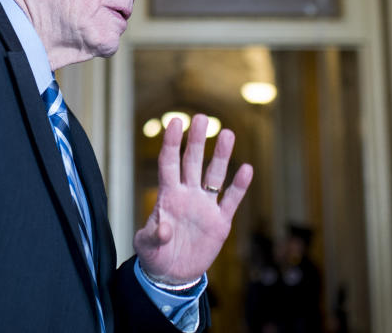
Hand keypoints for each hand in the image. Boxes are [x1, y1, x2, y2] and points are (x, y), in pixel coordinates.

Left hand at [134, 114, 252, 284]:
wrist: (173, 274)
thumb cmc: (154, 255)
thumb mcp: (145, 247)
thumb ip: (152, 235)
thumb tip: (163, 228)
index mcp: (167, 195)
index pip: (169, 163)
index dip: (171, 143)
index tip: (175, 121)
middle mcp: (187, 195)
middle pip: (192, 162)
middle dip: (197, 140)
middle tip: (202, 117)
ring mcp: (205, 206)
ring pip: (214, 175)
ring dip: (221, 156)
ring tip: (228, 133)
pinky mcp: (220, 222)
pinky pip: (231, 201)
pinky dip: (239, 186)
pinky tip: (247, 169)